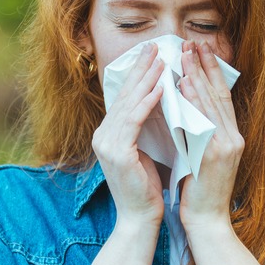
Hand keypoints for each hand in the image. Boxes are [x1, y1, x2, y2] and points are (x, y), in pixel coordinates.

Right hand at [91, 42, 165, 228]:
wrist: (140, 219)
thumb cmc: (148, 186)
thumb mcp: (146, 150)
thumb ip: (146, 127)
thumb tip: (162, 100)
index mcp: (108, 134)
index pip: (124, 97)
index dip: (138, 74)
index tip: (152, 54)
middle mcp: (103, 135)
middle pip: (124, 94)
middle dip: (141, 68)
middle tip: (155, 46)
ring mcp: (107, 143)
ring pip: (129, 103)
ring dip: (147, 79)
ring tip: (161, 59)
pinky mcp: (117, 151)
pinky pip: (135, 120)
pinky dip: (148, 102)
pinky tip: (160, 87)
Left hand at [178, 40, 243, 231]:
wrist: (206, 219)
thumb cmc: (200, 189)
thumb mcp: (202, 155)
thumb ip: (199, 131)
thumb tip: (185, 104)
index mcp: (231, 136)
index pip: (222, 97)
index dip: (212, 72)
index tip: (202, 50)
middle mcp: (233, 137)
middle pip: (219, 93)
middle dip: (206, 66)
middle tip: (193, 42)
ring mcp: (227, 145)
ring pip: (212, 103)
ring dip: (198, 75)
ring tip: (187, 54)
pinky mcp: (216, 154)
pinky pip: (203, 120)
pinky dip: (194, 100)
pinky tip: (184, 84)